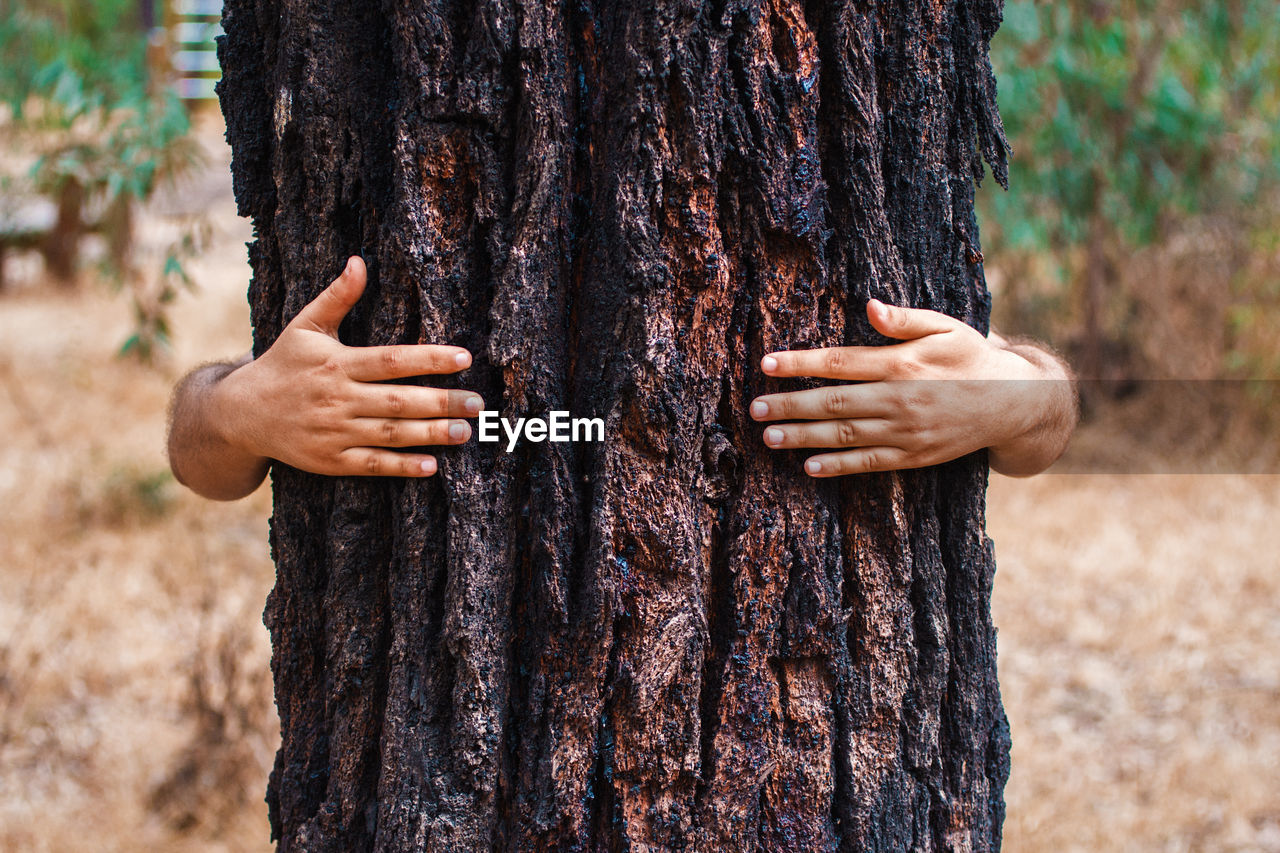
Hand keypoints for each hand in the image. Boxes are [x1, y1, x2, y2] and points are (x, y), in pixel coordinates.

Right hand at [169, 256, 483, 498]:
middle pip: (398, 401)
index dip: (429, 359)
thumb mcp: (305, 326)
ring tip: (465, 432)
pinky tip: (431, 466)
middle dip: (441, 402)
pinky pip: (372, 464)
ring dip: (430, 434)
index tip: (464, 357)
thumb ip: (337, 298)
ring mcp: (334, 432)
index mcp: (337, 363)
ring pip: (390, 433)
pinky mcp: (331, 460)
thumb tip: (359, 262)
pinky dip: (401, 466)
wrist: (241, 414)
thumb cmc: (282, 364)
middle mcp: (337, 398)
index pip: (391, 360)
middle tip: (477, 404)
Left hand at [749, 299, 1076, 477]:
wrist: (1014, 403)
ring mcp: (907, 432)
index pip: (841, 362)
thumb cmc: (971, 356)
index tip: (766, 364)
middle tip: (754, 408)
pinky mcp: (913, 456)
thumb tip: (869, 306)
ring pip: (846, 435)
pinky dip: (838, 466)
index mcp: (904, 363)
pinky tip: (808, 465)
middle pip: (835, 403)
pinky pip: (869, 463)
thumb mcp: (946, 327)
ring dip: (803, 437)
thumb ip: (905, 319)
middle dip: (790, 405)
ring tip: (769, 437)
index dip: (801, 364)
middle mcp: (902, 399)